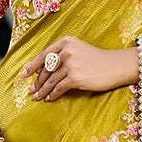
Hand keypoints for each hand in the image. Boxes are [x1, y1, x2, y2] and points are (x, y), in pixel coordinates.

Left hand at [22, 36, 137, 101]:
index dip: (32, 66)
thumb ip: (63, 55)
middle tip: (31, 90)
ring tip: (38, 97)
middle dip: (37, 81)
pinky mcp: (75, 78)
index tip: (24, 74)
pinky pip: (58, 88)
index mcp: (66, 42)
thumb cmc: (98, 59)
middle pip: (45, 69)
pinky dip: (52, 94)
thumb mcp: (79, 50)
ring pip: (50, 80)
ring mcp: (71, 65)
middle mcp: (66, 51)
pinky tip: (49, 98)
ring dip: (42, 90)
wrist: (116, 66)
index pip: (44, 55)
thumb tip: (44, 69)